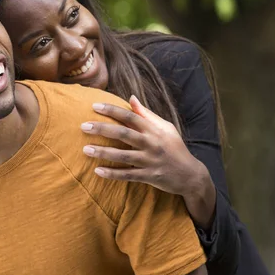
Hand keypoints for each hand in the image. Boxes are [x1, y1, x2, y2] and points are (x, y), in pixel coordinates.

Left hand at [81, 96, 215, 228]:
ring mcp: (150, 161)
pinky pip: (127, 175)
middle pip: (124, 134)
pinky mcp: (149, 177)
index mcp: (154, 130)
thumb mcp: (165, 127)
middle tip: (83, 126)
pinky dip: (112, 174)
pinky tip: (97, 171)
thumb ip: (146, 114)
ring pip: (123, 156)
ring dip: (103, 152)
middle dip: (103, 129)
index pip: (130, 116)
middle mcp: (151, 144)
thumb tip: (131, 98)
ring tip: (85, 149)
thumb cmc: (175, 147)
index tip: (94, 106)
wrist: (191, 175)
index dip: (112, 110)